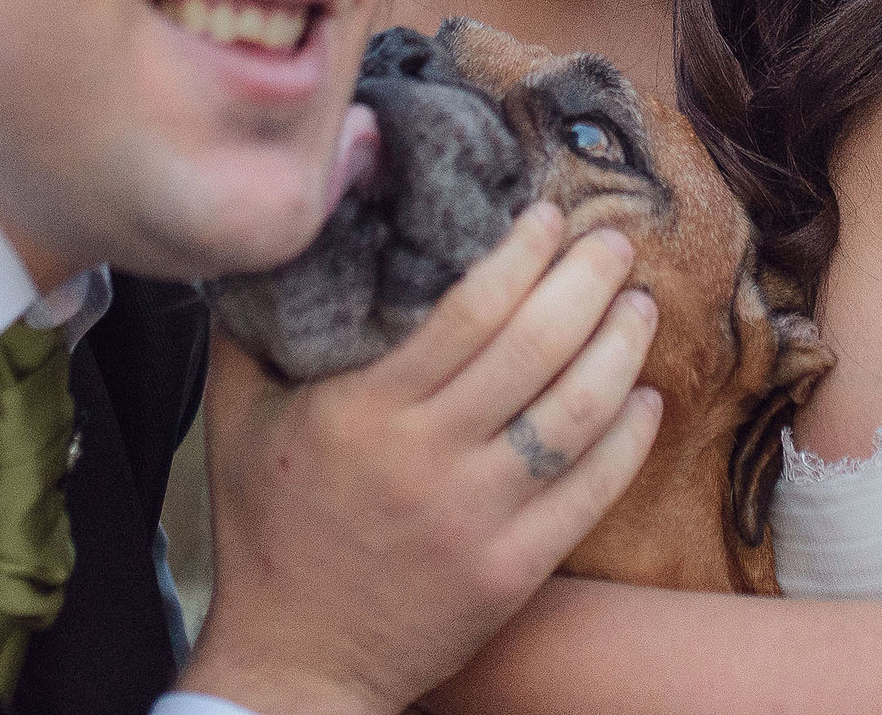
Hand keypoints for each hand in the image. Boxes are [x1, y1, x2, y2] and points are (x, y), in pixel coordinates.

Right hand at [183, 204, 662, 714]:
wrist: (296, 663)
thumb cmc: (266, 533)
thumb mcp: (235, 421)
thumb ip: (251, 330)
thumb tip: (277, 243)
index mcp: (365, 410)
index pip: (470, 309)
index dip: (523, 254)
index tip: (550, 217)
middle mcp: (429, 457)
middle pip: (536, 347)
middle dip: (588, 282)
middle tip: (615, 242)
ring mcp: (479, 518)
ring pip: (577, 413)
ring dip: (621, 348)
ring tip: (638, 306)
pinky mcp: (514, 570)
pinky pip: (592, 491)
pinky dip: (630, 438)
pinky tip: (646, 398)